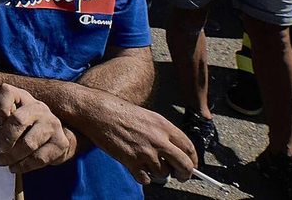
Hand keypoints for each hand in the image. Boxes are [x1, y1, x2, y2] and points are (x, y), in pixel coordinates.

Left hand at [0, 84, 78, 175]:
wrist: (54, 139)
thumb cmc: (26, 125)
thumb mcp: (8, 115)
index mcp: (23, 97)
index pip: (7, 92)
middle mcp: (39, 108)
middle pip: (18, 120)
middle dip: (5, 138)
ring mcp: (52, 124)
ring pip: (28, 144)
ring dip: (12, 156)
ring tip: (3, 161)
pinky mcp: (60, 142)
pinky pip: (38, 158)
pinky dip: (24, 166)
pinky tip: (15, 167)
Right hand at [83, 92, 197, 184]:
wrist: (98, 112)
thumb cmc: (120, 112)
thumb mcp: (148, 117)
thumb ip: (163, 133)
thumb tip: (175, 151)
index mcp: (164, 126)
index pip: (189, 148)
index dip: (193, 160)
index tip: (192, 166)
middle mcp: (158, 140)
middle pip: (184, 165)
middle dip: (185, 175)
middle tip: (181, 176)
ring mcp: (145, 152)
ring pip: (163, 174)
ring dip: (158, 172)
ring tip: (148, 164)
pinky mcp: (131, 161)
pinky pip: (146, 179)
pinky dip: (143, 177)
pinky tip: (137, 168)